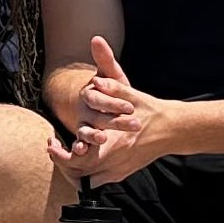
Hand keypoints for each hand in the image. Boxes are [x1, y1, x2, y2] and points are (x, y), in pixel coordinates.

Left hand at [53, 35, 180, 186]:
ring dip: (72, 171)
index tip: (51, 143)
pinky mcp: (121, 174)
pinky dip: (86, 176)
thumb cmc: (148, 108)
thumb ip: (109, 65)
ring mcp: (118, 169)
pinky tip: (80, 161)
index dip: (60, 155)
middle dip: (62, 163)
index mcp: (113, 141)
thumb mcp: (128, 85)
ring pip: (87, 180)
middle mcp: (114, 159)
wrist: (172, 129)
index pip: (78, 158)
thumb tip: (96, 41)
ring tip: (62, 154)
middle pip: (78, 173)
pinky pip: (97, 181)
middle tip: (53, 148)